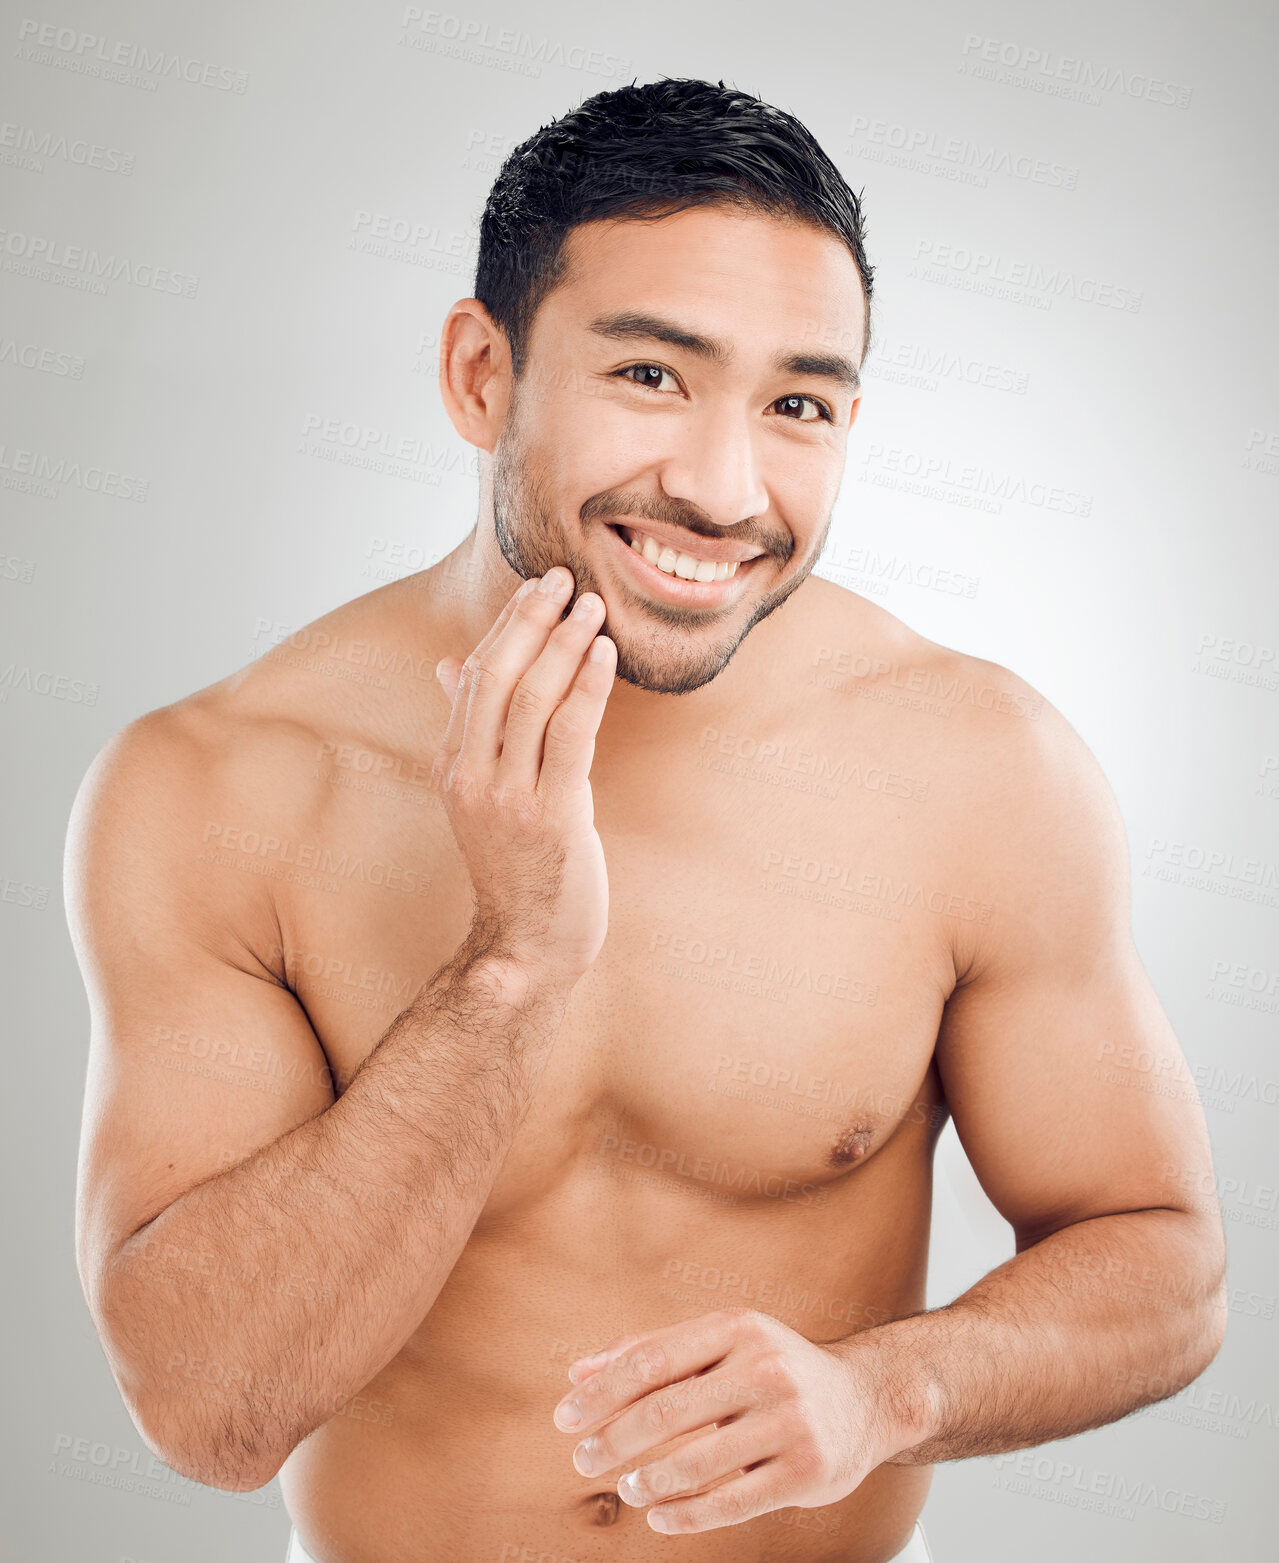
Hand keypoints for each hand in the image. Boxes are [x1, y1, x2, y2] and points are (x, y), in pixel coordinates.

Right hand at [432, 567, 615, 989]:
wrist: (526, 945)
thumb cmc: (516, 868)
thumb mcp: (480, 795)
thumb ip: (468, 730)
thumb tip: (448, 665)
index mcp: (453, 765)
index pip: (475, 675)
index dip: (506, 625)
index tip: (537, 586)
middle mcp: (472, 775)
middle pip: (497, 676)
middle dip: (531, 620)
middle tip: (564, 578)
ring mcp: (508, 797)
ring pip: (532, 699)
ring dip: (564, 643)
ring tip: (592, 605)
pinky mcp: (552, 815)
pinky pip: (569, 736)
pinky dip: (587, 686)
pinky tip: (604, 653)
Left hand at [551, 1309, 915, 1534]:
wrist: (865, 1399)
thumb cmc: (774, 1369)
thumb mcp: (720, 1344)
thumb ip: (651, 1353)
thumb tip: (578, 1373)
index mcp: (737, 1328)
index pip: (652, 1360)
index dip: (602, 1392)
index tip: (565, 1419)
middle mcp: (765, 1367)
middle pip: (667, 1409)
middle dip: (613, 1440)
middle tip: (583, 1460)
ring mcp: (788, 1420)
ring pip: (697, 1461)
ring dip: (648, 1481)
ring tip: (625, 1488)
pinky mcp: (806, 1470)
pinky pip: (732, 1501)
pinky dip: (686, 1514)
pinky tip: (660, 1516)